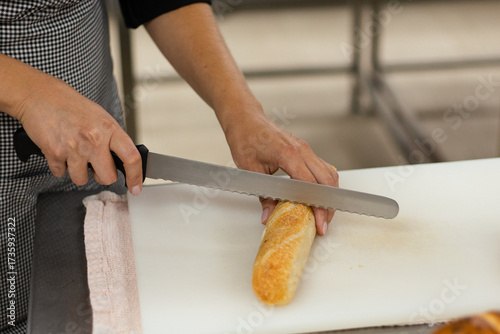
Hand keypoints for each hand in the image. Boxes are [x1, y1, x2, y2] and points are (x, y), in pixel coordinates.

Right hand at [11, 67, 142, 194]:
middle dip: (101, 175)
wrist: (40, 95)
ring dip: (78, 172)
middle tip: (95, 165)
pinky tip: (60, 150)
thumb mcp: (101, 117)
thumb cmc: (71, 106)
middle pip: (107, 177)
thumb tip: (123, 159)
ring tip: (74, 154)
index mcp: (109, 129)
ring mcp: (74, 147)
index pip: (131, 157)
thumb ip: (112, 138)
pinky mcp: (54, 153)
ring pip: (82, 180)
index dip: (135, 176)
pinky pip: (60, 173)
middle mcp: (94, 139)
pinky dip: (60, 166)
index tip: (135, 187)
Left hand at [224, 108, 338, 235]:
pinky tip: (318, 196)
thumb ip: (263, 196)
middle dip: (328, 205)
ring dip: (329, 194)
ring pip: (329, 173)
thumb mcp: (250, 170)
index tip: (320, 222)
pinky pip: (322, 167)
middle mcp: (302, 150)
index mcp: (289, 154)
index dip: (318, 206)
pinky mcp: (305, 150)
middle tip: (324, 224)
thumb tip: (268, 217)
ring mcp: (306, 149)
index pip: (311, 185)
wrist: (246, 119)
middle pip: (327, 180)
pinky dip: (325, 183)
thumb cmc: (245, 139)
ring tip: (323, 213)